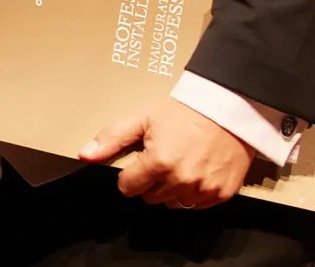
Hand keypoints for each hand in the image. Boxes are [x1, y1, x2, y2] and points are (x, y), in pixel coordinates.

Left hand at [79, 97, 254, 208]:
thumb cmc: (184, 112)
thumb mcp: (143, 119)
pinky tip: (196, 172)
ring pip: (174, 203)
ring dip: (171, 189)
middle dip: (150, 181)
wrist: (228, 110)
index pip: (128, 188)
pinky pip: (198, 205)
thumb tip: (85, 155)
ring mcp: (204, 189)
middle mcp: (181, 180)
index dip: (129, 175)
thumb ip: (112, 139)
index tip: (139, 162)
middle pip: (150, 197)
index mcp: (159, 163)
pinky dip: (194, 193)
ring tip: (179, 164)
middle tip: (161, 159)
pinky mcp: (223, 194)